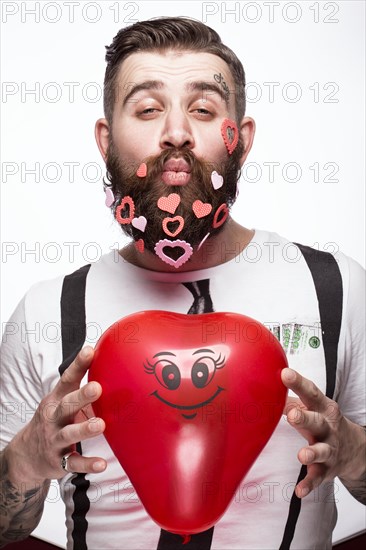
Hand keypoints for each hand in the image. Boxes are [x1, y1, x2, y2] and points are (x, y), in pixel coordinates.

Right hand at [8, 346, 105, 482]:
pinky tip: (101, 464)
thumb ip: (81, 388)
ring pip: (69, 434)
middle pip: (67, 404)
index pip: (68, 379)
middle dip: (82, 396)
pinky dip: (87, 463)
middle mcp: (54, 418)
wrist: (26, 455)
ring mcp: (55, 439)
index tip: (90, 351)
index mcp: (57, 399)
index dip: (78, 364)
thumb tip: (110, 367)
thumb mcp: (61, 401)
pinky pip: (73, 463)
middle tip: (97, 387)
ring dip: (84, 429)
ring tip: (100, 425)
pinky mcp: (59, 461)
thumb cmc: (54, 421)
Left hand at [281, 368, 364, 498]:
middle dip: (305, 418)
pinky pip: (318, 477)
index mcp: (322, 407)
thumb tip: (263, 388)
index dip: (298, 382)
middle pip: (317, 421)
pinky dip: (309, 484)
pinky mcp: (327, 469)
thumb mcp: (311, 407)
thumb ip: (289, 400)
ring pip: (321, 451)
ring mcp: (329, 448)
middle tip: (292, 415)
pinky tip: (299, 491)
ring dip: (311, 453)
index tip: (285, 373)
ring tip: (301, 456)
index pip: (310, 393)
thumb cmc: (322, 421)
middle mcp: (328, 427)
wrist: (354, 449)